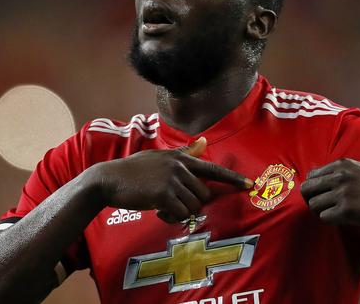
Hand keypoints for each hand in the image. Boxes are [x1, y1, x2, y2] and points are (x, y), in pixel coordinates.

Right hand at [89, 137, 251, 222]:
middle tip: (171, 201)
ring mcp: (172, 180)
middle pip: (204, 194)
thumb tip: (204, 142)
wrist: (109, 180)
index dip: (233, 179)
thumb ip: (184, 154)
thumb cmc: (135, 170)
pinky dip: (170, 216)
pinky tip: (157, 210)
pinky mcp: (163, 194)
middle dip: (191, 203)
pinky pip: (180, 213)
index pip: (214, 169)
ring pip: (193, 206)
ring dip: (180, 211)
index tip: (250, 184)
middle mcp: (180, 167)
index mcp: (181, 158)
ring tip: (162, 204)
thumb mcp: (160, 158)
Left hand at [300, 158, 359, 228]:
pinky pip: (324, 217)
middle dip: (312, 200)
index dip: (314, 189)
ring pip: (313, 205)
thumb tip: (317, 176)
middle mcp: (340, 176)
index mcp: (342, 165)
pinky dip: (331, 220)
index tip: (323, 196)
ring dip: (321, 212)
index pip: (311, 176)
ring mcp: (343, 192)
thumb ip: (341, 172)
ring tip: (335, 214)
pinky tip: (342, 219)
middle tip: (324, 208)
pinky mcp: (348, 210)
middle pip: (307, 190)